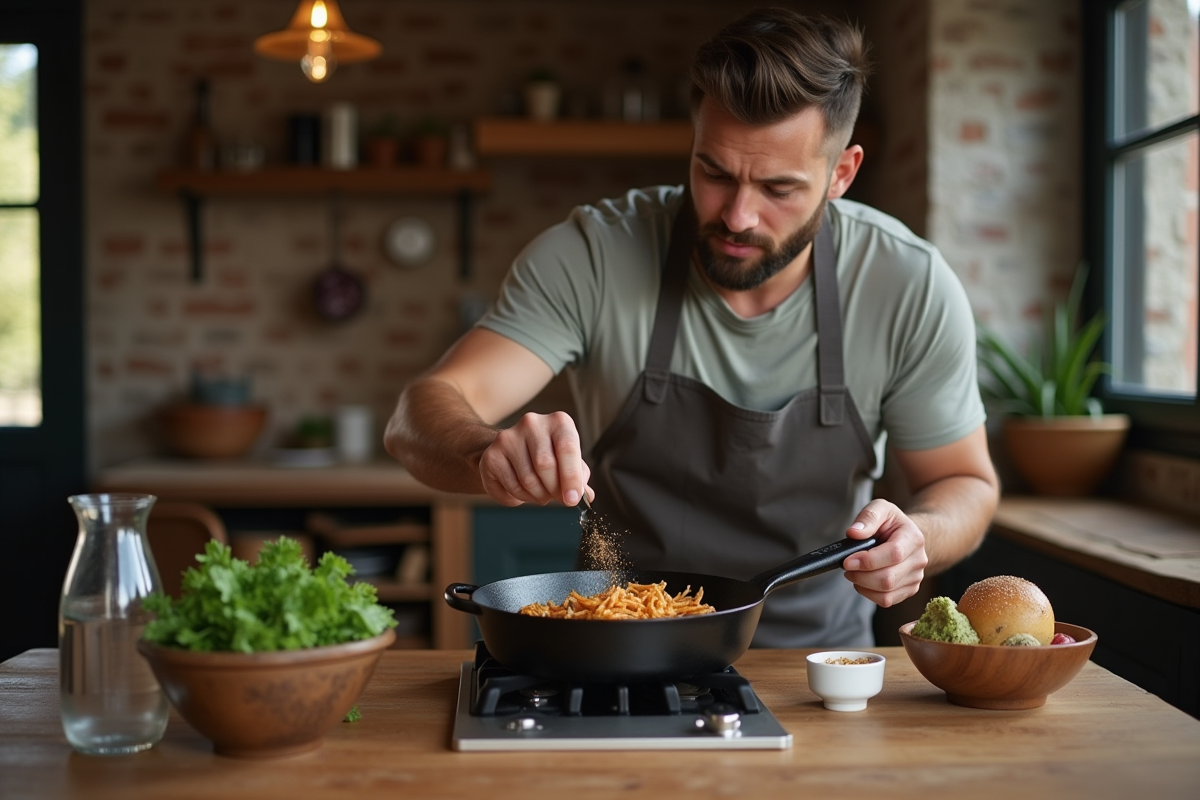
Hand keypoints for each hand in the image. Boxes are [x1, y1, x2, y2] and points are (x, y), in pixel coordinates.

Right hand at [478, 411, 594, 507]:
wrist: (512, 449)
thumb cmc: (548, 455)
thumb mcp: (568, 461)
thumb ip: (579, 477)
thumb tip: (586, 495)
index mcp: (558, 422)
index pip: (567, 448)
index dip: (571, 478)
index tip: (573, 499)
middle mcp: (532, 423)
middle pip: (546, 465)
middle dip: (554, 490)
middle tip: (558, 498)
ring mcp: (509, 437)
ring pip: (528, 480)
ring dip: (539, 496)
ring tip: (541, 494)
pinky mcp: (492, 455)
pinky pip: (511, 487)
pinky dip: (521, 498)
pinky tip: (524, 492)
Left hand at [840, 499, 927, 606]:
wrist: (906, 536)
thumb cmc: (891, 523)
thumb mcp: (881, 508)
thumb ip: (868, 517)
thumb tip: (854, 533)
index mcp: (913, 538)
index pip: (893, 555)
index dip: (868, 561)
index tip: (847, 560)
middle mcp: (919, 560)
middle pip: (888, 579)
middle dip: (860, 575)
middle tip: (846, 566)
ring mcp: (916, 578)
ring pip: (886, 593)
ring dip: (862, 585)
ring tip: (853, 572)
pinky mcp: (909, 590)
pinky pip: (887, 601)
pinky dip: (869, 594)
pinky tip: (863, 581)